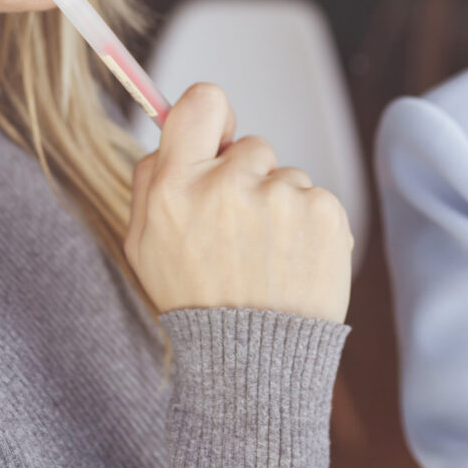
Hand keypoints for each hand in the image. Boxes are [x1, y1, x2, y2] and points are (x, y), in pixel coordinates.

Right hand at [125, 82, 352, 322]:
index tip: (220, 138)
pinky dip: (309, 227)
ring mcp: (279, 197)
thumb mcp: (145, 245)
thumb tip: (171, 124)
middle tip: (240, 235)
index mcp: (175, 188)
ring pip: (286, 176)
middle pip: (250, 146)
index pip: (201, 103)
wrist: (253, 364)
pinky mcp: (322, 213)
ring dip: (280, 208)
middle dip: (248, 179)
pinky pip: (316, 199)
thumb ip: (151, 178)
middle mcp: (226, 185)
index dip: (213, 115)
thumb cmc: (196, 301)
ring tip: (268, 259)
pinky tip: (294, 264)